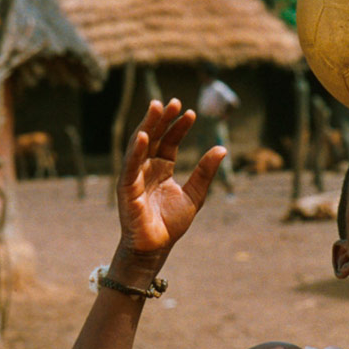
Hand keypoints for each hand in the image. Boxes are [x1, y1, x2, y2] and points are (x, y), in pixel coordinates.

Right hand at [115, 99, 225, 263]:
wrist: (156, 247)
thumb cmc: (171, 223)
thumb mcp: (195, 194)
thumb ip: (205, 172)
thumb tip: (222, 148)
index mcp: (162, 168)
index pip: (169, 141)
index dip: (178, 127)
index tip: (191, 113)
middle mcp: (147, 168)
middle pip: (153, 137)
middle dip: (162, 119)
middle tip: (173, 102)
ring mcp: (135, 175)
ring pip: (140, 145)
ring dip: (147, 125)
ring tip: (157, 107)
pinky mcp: (126, 187)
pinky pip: (130, 165)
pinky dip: (135, 150)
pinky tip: (143, 135)